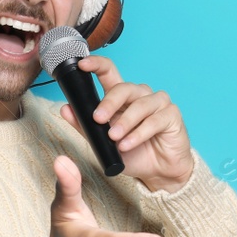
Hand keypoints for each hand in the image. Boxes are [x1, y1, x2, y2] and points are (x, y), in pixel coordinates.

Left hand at [58, 56, 193, 193]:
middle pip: (124, 88)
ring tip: (114, 138)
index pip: (109, 72)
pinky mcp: (172, 115)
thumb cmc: (132, 152)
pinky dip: (139, 134)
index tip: (82, 65)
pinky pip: (154, 120)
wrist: (157, 171)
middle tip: (98, 119)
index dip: (96, 65)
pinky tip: (128, 144)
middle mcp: (140, 95)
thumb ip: (85, 126)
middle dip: (109, 103)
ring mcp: (158, 103)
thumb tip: (65, 109)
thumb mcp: (103, 142)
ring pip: (140, 104)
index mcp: (121, 97)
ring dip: (125, 122)